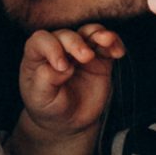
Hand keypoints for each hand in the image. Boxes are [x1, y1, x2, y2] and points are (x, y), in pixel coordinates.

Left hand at [17, 23, 124, 140]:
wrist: (69, 122)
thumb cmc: (49, 107)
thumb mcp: (40, 99)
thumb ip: (45, 80)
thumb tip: (64, 65)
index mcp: (37, 56)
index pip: (41, 40)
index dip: (52, 47)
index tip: (61, 66)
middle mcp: (58, 49)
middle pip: (66, 35)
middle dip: (76, 43)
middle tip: (86, 57)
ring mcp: (80, 52)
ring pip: (89, 32)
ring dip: (98, 34)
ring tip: (107, 40)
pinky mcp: (99, 59)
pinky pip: (108, 45)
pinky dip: (114, 43)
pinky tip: (118, 52)